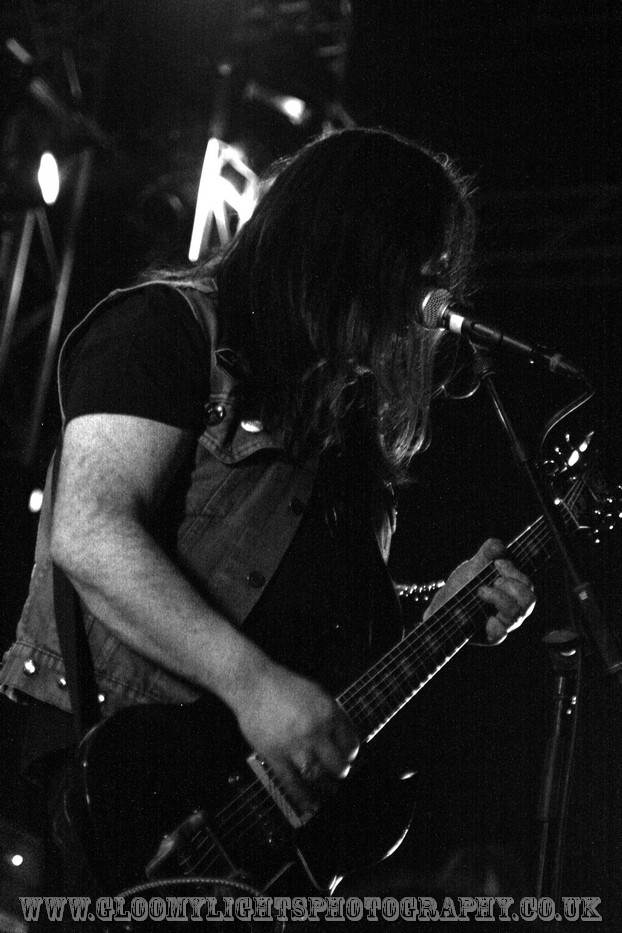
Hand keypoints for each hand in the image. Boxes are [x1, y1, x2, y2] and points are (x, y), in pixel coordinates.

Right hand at [235, 663, 358, 811]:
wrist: (252, 683)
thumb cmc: (282, 685)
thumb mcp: (316, 693)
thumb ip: (330, 715)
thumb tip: (342, 737)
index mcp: (328, 712)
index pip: (351, 742)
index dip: (351, 753)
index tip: (349, 758)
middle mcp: (315, 730)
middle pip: (338, 764)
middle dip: (340, 771)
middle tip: (339, 773)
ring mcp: (294, 744)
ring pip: (317, 776)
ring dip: (324, 787)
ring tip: (327, 791)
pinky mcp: (274, 754)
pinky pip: (292, 782)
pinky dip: (302, 797)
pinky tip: (309, 804)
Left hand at [425, 538, 534, 644]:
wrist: (443, 603)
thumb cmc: (464, 584)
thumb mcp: (475, 565)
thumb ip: (488, 552)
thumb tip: (499, 547)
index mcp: (514, 592)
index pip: (527, 584)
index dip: (513, 571)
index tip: (496, 564)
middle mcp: (514, 610)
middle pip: (528, 600)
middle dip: (509, 585)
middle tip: (492, 581)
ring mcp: (503, 624)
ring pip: (516, 614)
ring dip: (498, 597)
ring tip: (480, 591)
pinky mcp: (490, 637)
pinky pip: (500, 633)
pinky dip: (493, 623)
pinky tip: (483, 615)